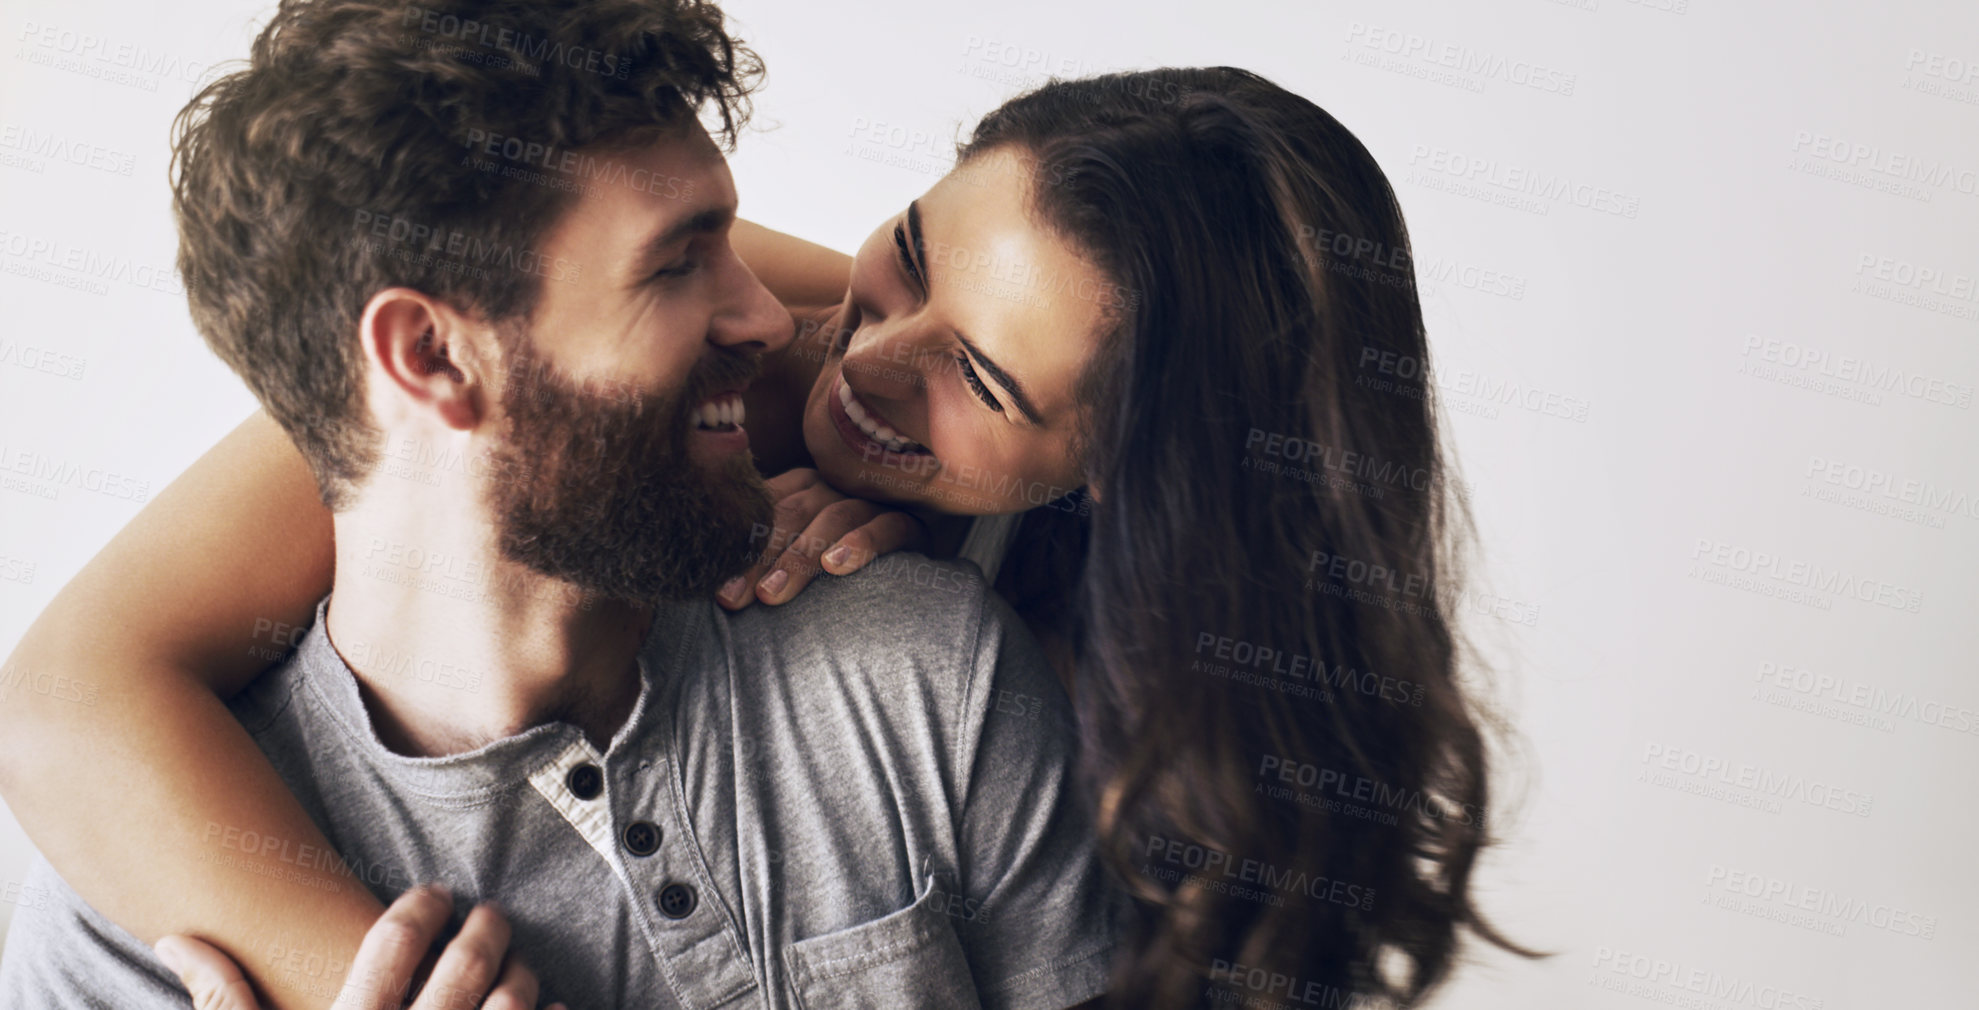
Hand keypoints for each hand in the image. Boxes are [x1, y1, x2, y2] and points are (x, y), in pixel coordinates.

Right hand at [154, 885, 562, 1009]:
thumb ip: (224, 1004)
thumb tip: (178, 939)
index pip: (393, 943)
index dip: (420, 906)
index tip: (433, 893)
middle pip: (466, 965)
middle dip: (486, 928)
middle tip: (490, 915)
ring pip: (510, 1006)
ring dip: (522, 976)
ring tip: (518, 964)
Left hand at [717, 467, 924, 609]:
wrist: (908, 568)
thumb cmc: (836, 562)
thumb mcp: (797, 555)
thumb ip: (764, 556)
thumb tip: (717, 588)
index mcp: (800, 487)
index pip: (764, 511)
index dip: (737, 549)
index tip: (717, 592)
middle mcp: (833, 487)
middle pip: (791, 515)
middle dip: (759, 559)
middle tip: (736, 599)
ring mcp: (872, 502)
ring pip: (833, 518)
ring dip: (800, 556)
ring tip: (773, 593)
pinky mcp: (909, 522)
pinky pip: (887, 527)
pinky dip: (861, 543)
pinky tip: (837, 566)